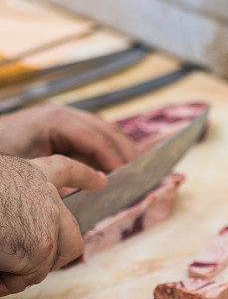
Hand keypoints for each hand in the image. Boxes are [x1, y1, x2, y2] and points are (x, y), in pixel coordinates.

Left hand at [0, 103, 137, 171]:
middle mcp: (63, 114)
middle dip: (125, 151)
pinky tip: (116, 164)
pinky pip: (92, 134)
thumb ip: (62, 174)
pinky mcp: (62, 126)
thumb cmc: (2, 152)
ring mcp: (63, 117)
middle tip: (142, 173)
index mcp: (56, 121)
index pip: (96, 139)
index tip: (129, 178)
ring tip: (136, 168)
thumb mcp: (28, 167)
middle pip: (105, 130)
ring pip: (102, 129)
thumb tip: (94, 185)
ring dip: (120, 147)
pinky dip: (108, 147)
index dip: (115, 159)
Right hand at [0, 153, 105, 294]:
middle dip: (57, 258)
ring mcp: (48, 220)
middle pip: (72, 236)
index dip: (83, 176)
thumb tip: (19, 235)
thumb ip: (15, 204)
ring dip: (21, 271)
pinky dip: (9, 281)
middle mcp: (46, 194)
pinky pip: (30, 276)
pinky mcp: (41, 246)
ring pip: (47, 262)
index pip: (64, 169)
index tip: (101, 181)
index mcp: (29, 173)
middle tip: (29, 269)